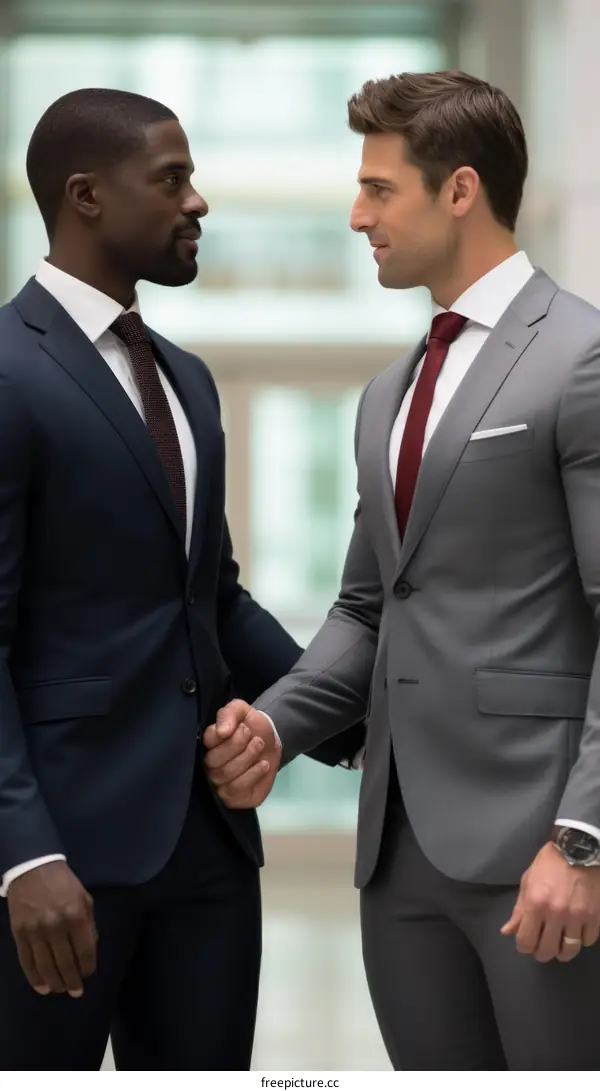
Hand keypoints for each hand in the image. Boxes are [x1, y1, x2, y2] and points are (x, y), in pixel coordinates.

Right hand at [7, 861, 96, 996]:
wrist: (33, 868)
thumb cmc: (63, 883)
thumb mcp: (84, 898)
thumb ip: (88, 924)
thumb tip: (89, 950)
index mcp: (76, 916)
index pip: (84, 951)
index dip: (87, 967)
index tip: (88, 974)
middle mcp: (56, 927)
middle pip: (65, 963)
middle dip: (72, 981)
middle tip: (76, 992)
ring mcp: (35, 932)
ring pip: (46, 967)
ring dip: (55, 983)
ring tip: (60, 990)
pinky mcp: (20, 934)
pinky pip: (27, 962)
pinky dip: (34, 978)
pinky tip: (41, 986)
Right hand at [203, 699, 281, 808]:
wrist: (271, 744)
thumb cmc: (251, 726)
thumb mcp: (241, 711)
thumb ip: (229, 714)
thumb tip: (222, 731)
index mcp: (207, 744)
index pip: (207, 741)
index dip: (225, 734)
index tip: (242, 726)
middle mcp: (208, 766)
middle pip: (214, 761)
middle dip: (239, 745)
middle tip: (255, 739)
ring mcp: (219, 784)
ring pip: (226, 775)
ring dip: (248, 758)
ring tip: (259, 747)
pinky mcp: (234, 798)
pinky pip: (236, 790)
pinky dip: (253, 774)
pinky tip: (263, 764)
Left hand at [501, 842, 599, 961]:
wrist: (578, 848)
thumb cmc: (549, 864)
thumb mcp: (528, 882)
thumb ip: (519, 909)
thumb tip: (507, 931)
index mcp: (535, 904)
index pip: (526, 941)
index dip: (524, 947)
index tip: (526, 943)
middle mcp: (556, 914)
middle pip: (548, 951)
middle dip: (542, 953)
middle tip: (543, 948)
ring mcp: (577, 916)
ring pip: (570, 950)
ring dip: (563, 952)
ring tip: (560, 946)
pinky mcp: (595, 916)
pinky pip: (588, 941)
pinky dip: (581, 940)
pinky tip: (577, 932)